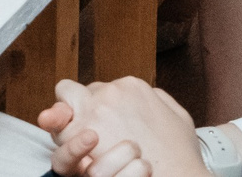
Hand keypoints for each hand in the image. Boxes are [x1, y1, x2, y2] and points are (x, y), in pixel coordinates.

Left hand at [45, 78, 211, 176]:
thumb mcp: (178, 116)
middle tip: (76, 126)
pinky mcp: (85, 135)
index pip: (98, 88)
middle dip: (71, 106)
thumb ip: (158, 100)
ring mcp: (95, 112)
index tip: (97, 121)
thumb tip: (148, 95)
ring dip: (63, 125)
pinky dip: (64, 144)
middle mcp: (110, 94)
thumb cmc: (181, 155)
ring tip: (74, 144)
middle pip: (72, 91)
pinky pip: (61, 133)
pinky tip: (76, 155)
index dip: (93, 105)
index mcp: (131, 86)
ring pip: (60, 110)